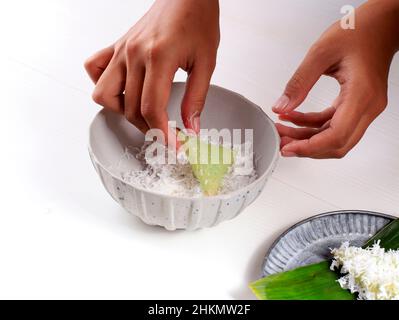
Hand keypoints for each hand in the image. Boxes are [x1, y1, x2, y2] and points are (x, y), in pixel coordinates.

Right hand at [85, 0, 219, 142]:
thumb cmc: (198, 20)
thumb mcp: (206, 62)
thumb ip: (196, 98)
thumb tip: (191, 127)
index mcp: (158, 57)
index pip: (152, 108)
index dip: (162, 134)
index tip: (173, 146)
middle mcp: (134, 54)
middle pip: (130, 108)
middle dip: (149, 129)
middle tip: (167, 133)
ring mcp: (122, 50)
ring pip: (104, 94)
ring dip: (123, 111)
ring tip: (144, 113)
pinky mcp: (117, 46)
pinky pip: (95, 69)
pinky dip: (104, 85)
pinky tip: (123, 90)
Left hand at [273, 0, 398, 158]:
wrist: (380, 25)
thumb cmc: (359, 32)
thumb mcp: (320, 53)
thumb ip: (299, 83)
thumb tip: (281, 106)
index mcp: (361, 94)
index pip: (336, 136)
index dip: (310, 148)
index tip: (289, 149)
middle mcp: (367, 106)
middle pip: (336, 144)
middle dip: (306, 147)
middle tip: (282, 142)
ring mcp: (365, 108)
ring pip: (334, 137)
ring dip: (307, 137)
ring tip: (283, 130)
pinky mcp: (358, 105)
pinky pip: (334, 124)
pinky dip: (313, 125)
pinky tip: (295, 119)